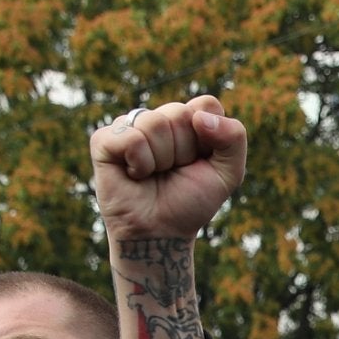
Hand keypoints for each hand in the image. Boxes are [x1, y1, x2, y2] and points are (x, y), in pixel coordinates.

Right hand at [89, 95, 246, 243]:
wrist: (161, 233)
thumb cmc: (191, 202)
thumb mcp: (228, 174)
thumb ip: (234, 138)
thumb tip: (199, 117)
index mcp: (187, 120)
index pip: (206, 105)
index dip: (208, 138)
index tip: (200, 161)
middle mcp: (158, 118)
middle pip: (180, 113)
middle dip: (184, 151)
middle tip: (174, 171)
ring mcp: (129, 127)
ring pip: (154, 123)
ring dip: (161, 160)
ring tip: (154, 174)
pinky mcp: (104, 140)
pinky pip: (130, 137)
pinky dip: (139, 164)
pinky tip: (134, 175)